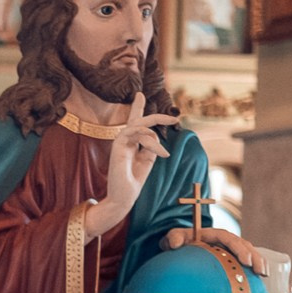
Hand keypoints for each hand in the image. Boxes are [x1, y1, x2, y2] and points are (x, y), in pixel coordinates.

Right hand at [90, 113, 176, 234]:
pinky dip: (149, 140)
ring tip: (164, 153)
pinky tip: (160, 152)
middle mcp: (123, 141)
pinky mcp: (117, 149)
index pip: (133, 122)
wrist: (123, 198)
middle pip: (136, 120)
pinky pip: (133, 134)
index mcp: (130, 144)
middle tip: (174, 119)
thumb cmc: (133, 181)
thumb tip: (155, 136)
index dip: (137, 108)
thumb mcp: (147, 161)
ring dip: (154, 134)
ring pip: (137, 125)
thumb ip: (151, 146)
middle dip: (156, 116)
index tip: (139, 94)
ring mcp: (119, 144)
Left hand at [162, 224, 273, 277]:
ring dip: (259, 263)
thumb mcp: (173, 237)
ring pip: (250, 253)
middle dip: (255, 257)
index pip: (230, 239)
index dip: (239, 249)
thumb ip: (172, 238)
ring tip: (264, 275)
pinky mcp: (233, 258)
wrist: (182, 246)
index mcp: (215, 235)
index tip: (246, 261)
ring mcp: (232, 249)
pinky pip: (246, 263)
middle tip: (259, 271)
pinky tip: (259, 282)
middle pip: (245, 246)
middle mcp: (227, 240)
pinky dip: (253, 269)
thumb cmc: (178, 241)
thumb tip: (173, 243)